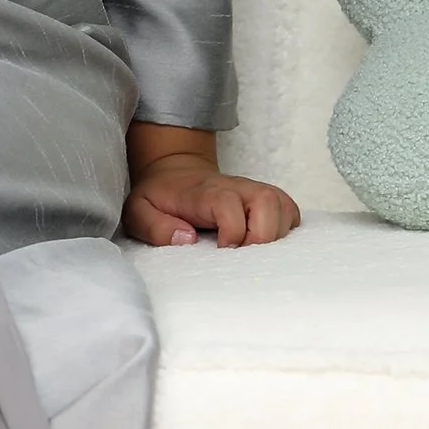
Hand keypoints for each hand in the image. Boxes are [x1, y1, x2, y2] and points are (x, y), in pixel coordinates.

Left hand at [122, 127, 298, 250]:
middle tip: (243, 257)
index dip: (232, 231)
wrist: (175, 172)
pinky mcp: (266, 198)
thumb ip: (154, 226)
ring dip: (276, 235)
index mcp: (204, 192)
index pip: (229, 203)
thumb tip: (187, 239)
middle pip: (267, 201)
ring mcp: (253, 190)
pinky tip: (266, 243)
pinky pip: (290, 210)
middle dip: (262, 236)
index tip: (221, 250)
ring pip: (283, 206)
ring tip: (254, 253)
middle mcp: (235, 187)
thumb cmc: (159, 197)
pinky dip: (286, 229)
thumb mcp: (138, 211)